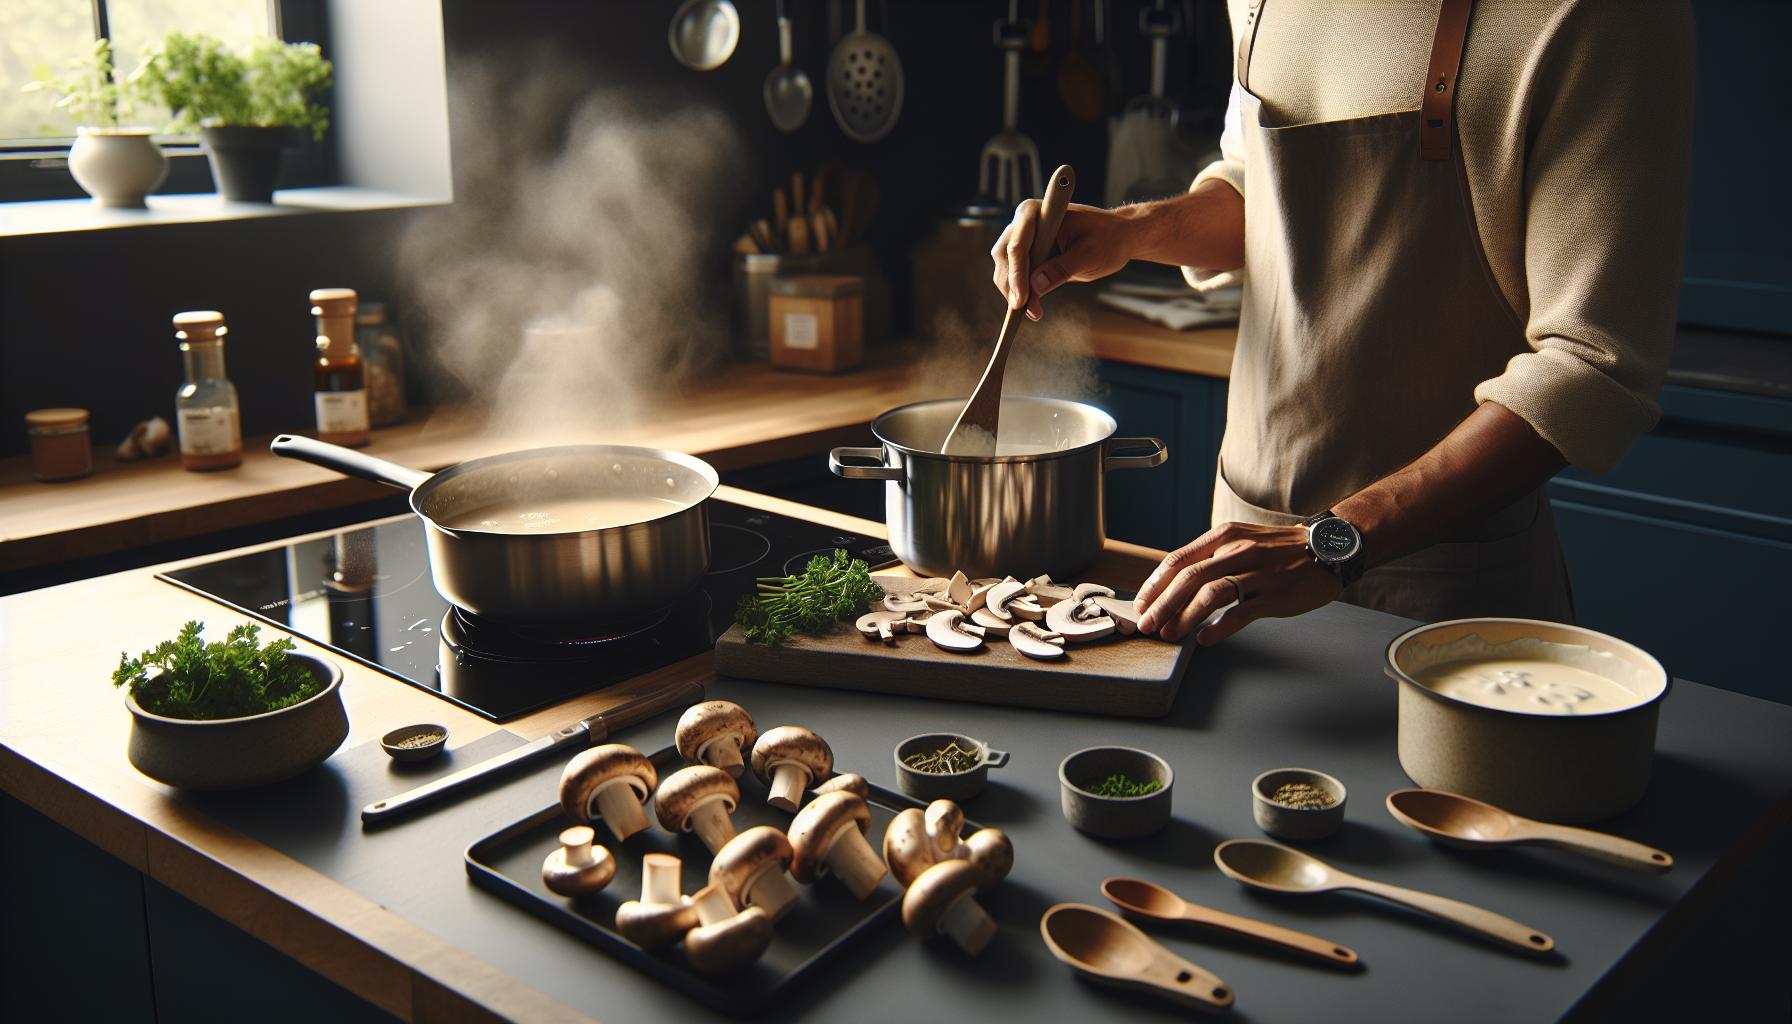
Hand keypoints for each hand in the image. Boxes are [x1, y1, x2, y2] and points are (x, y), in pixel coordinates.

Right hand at [991, 201, 1135, 320]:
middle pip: (1005, 254)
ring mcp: (1025, 235)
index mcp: (1039, 212)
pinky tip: (1031, 307)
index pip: (1019, 245)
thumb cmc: (1107, 239)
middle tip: (1022, 309)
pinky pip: (1015, 272)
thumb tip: (1035, 288)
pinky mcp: (1029, 252)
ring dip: (1012, 290)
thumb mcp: (1089, 256)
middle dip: (1011, 284)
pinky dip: (1019, 290)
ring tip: (1031, 311)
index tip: (1022, 300)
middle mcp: (1026, 221)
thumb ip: (1062, 269)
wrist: (1118, 238)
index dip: (1017, 274)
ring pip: (1005, 265)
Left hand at [1132, 522, 1343, 644]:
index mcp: (1224, 537)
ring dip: (1184, 617)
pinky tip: (1205, 639)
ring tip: (1170, 634)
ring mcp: (1258, 572)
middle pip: (1189, 577)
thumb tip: (1175, 585)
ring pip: (1211, 594)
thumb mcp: (1241, 541)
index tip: (1140, 605)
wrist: (1329, 547)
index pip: (1178, 560)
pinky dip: (1219, 628)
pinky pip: (1241, 612)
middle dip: (1161, 604)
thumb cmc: (1280, 549)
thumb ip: (1210, 558)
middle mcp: (1238, 551)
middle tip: (1145, 625)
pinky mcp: (1276, 594)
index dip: (1154, 584)